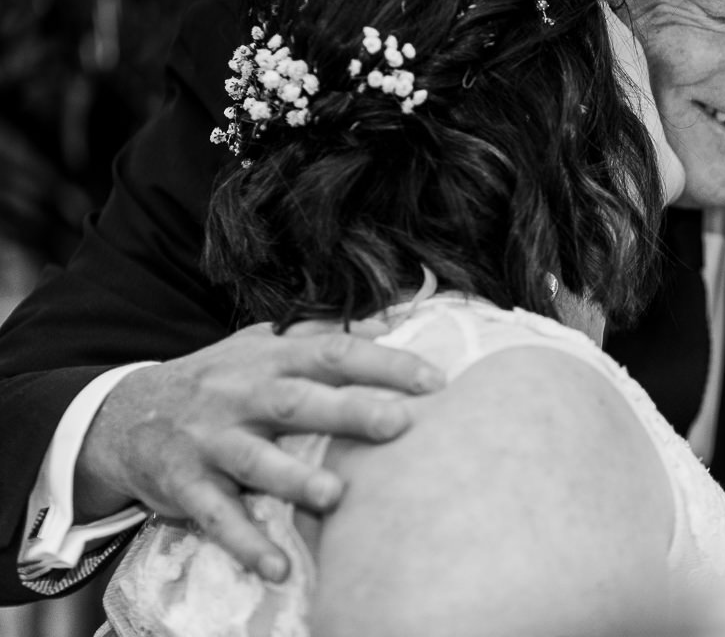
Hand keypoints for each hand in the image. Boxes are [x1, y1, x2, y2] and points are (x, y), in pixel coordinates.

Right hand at [75, 320, 443, 580]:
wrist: (122, 415)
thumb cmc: (216, 379)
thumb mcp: (260, 345)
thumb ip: (319, 336)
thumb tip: (390, 324)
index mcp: (269, 358)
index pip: (333, 353)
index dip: (384, 364)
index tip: (435, 381)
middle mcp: (240, 395)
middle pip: (299, 402)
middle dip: (350, 412)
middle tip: (400, 424)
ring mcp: (210, 441)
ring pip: (255, 461)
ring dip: (295, 480)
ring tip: (336, 496)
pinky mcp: (184, 485)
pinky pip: (216, 518)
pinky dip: (245, 543)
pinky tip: (275, 567)